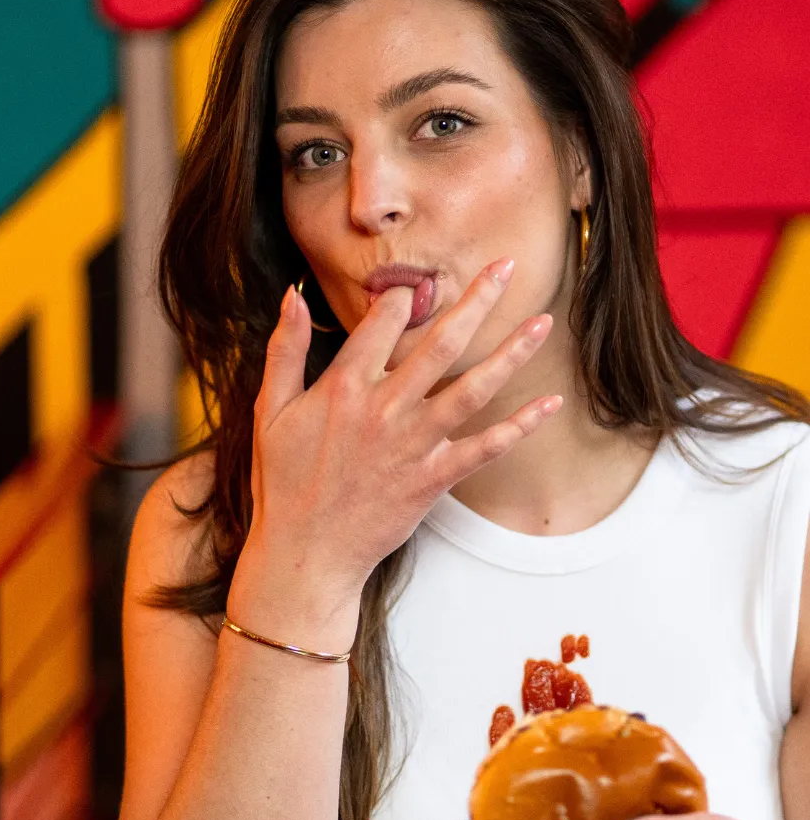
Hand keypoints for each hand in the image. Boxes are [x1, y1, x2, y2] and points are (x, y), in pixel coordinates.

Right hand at [234, 257, 560, 636]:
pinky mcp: (433, 478)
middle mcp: (385, 407)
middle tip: (505, 267)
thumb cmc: (282, 482)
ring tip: (542, 322)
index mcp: (344, 386)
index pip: (384, 321)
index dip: (403, 296)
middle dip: (477, 300)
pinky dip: (519, 427)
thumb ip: (284, 350)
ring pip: (473, 388)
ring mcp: (413, 444)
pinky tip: (549, 404)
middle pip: (441, 342)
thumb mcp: (270, 410)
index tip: (418, 284)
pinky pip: (485, 448)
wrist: (305, 552)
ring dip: (511, 353)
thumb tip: (293, 295)